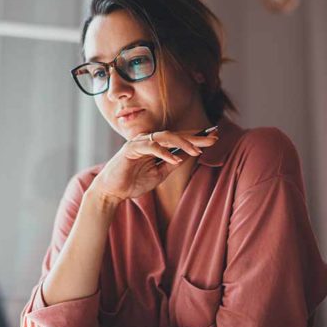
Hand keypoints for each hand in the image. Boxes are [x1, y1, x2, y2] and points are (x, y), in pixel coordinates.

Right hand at [90, 129, 218, 202]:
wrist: (113, 191)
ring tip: (197, 151)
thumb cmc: (133, 182)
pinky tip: (175, 159)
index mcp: (156, 145)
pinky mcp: (131, 149)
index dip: (196, 138)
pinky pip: (150, 147)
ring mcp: (139, 142)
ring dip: (182, 143)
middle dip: (195, 137)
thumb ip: (171, 164)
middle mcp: (148, 140)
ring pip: (165, 136)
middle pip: (176, 134)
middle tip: (213, 138)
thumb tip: (188, 156)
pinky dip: (163, 152)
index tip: (213, 138)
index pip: (179, 138)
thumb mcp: (159, 174)